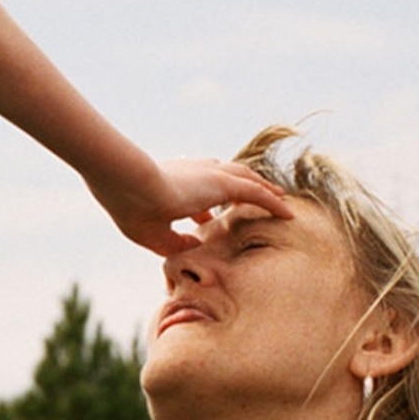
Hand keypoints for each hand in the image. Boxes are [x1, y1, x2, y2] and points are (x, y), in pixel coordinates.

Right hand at [94, 154, 292, 259]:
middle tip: (252, 198)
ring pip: (246, 180)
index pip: (195, 189)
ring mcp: (209, 176)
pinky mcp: (222, 183)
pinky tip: (288, 213)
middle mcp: (193, 173)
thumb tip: (196, 246)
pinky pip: (257, 194)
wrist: (130, 185)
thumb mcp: (152, 234)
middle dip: (240, 187)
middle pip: (226, 176)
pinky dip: (273, 203)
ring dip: (263, 190)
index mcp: (173, 181)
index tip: (205, 218)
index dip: (203, 204)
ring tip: (278, 198)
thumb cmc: (132, 208)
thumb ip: (174, 243)